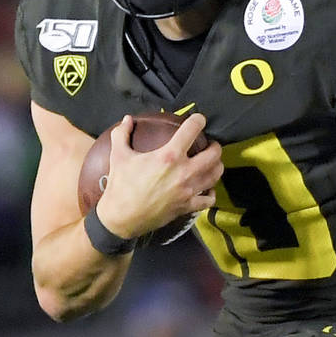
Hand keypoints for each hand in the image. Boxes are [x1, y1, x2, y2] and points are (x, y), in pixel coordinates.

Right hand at [97, 113, 221, 238]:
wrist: (122, 217)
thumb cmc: (120, 185)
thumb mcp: (119, 156)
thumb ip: (122, 134)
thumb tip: (127, 119)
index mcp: (168, 156)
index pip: (191, 131)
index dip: (198, 120)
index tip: (199, 119)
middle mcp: (184, 172)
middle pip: (213, 154)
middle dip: (215, 145)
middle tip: (210, 144)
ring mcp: (188, 191)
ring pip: (216, 175)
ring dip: (217, 165)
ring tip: (212, 162)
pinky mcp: (188, 206)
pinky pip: (209, 199)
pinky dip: (211, 192)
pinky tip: (207, 187)